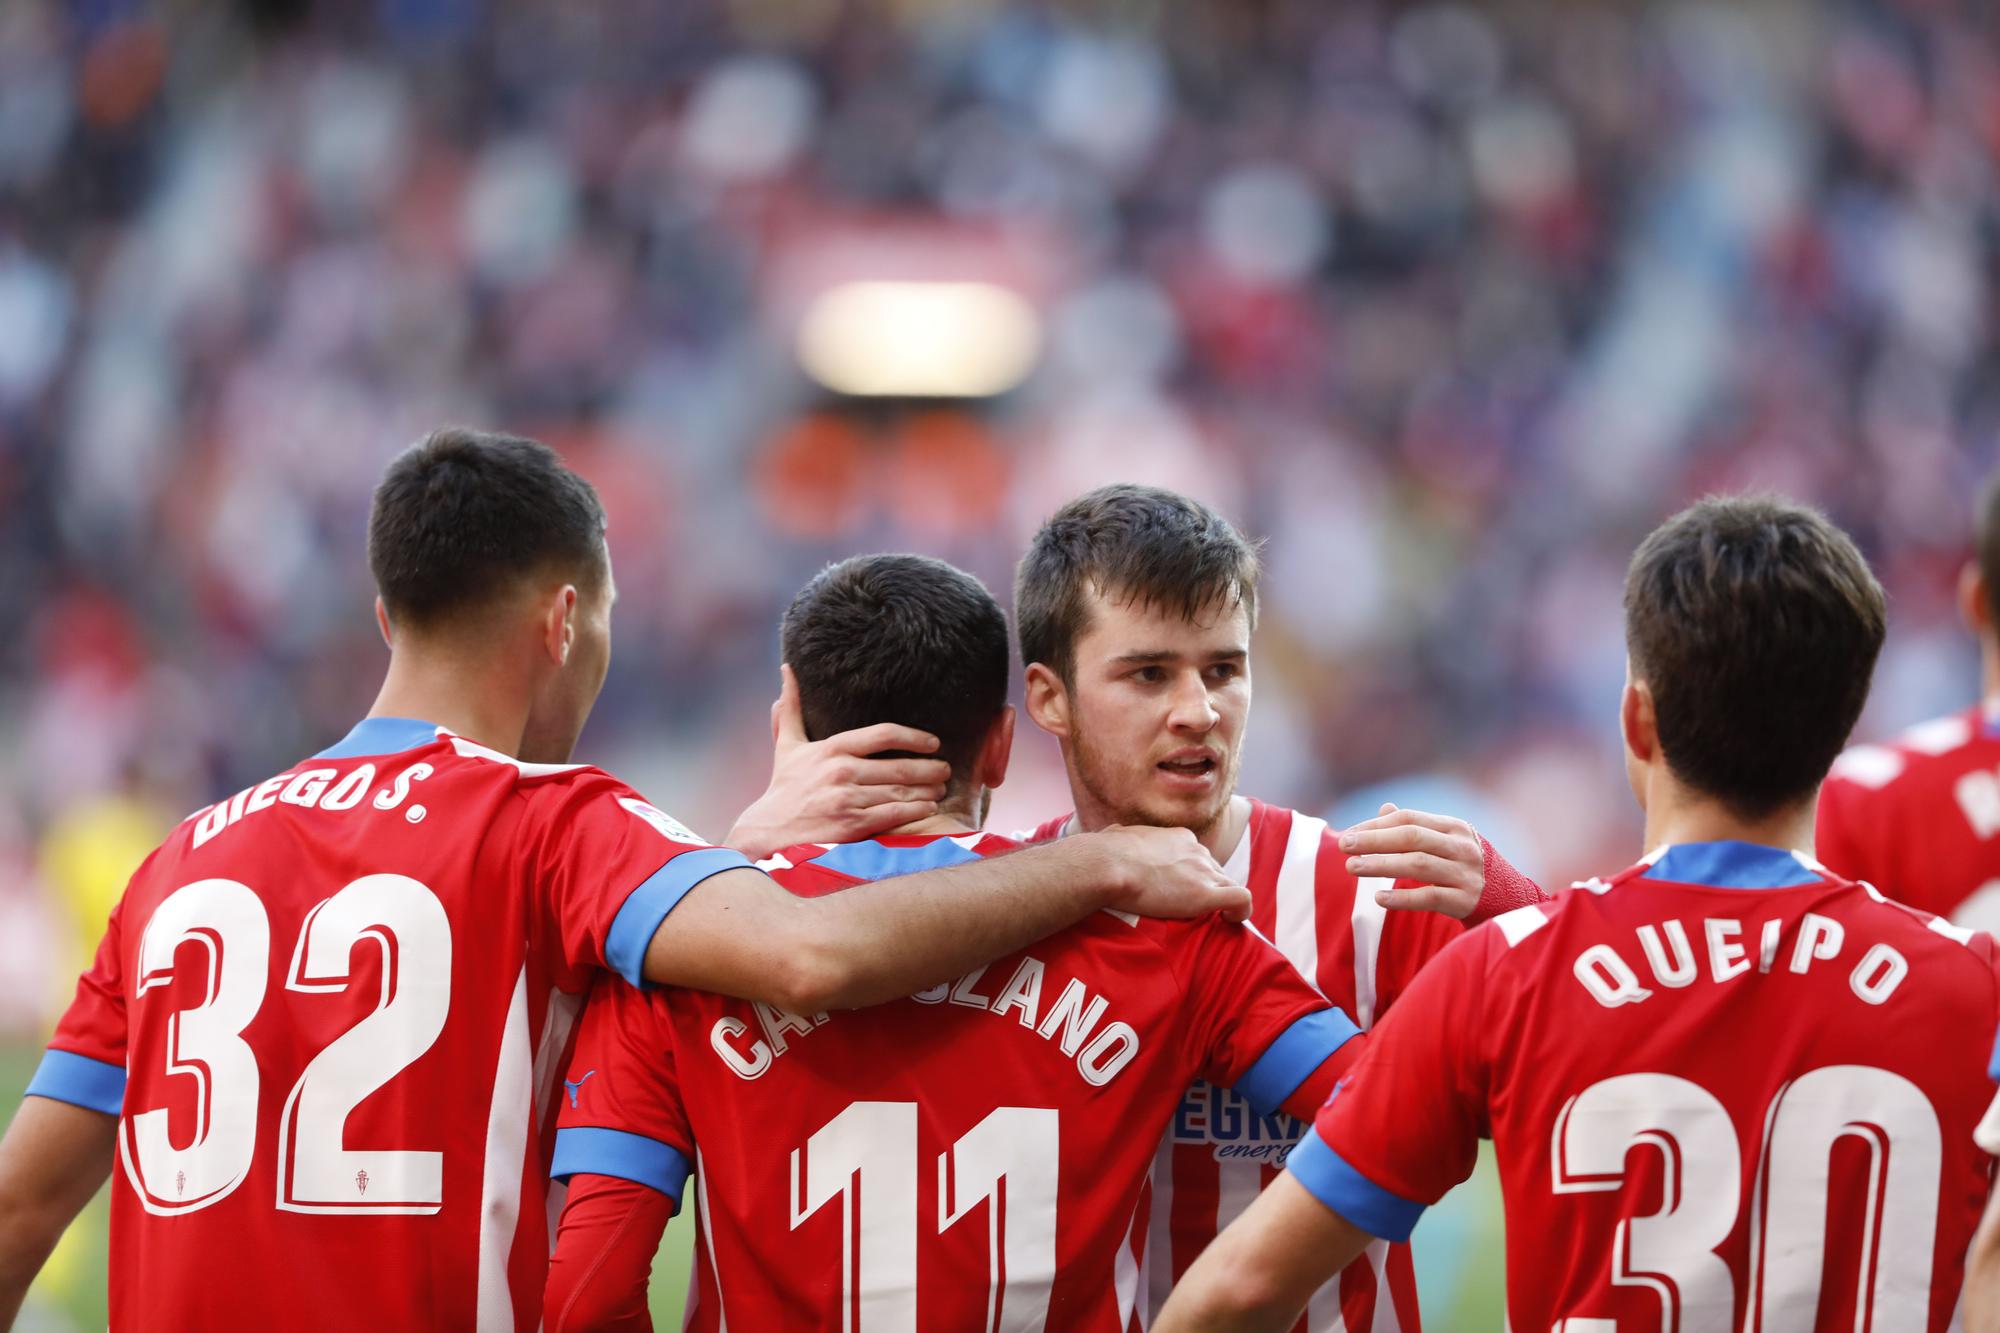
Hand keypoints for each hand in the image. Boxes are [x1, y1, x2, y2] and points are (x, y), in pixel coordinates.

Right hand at [724, 665, 951, 859]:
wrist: (769, 832)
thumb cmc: (784, 787)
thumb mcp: (787, 745)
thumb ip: (791, 708)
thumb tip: (787, 669)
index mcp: (832, 748)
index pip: (883, 734)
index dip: (914, 736)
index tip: (933, 742)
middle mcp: (842, 771)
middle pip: (899, 766)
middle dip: (928, 768)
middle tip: (946, 768)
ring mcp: (848, 799)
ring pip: (900, 791)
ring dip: (927, 789)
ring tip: (942, 788)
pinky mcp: (852, 825)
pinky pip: (894, 814)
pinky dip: (916, 811)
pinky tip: (930, 808)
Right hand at [1088, 824, 1251, 922]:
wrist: (1109, 865)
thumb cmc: (1106, 853)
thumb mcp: (1117, 835)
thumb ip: (1122, 835)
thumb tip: (1112, 833)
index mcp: (1180, 838)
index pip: (1198, 857)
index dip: (1194, 875)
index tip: (1182, 889)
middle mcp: (1197, 851)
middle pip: (1215, 872)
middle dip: (1208, 888)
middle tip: (1192, 909)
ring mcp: (1203, 871)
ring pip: (1229, 885)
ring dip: (1223, 901)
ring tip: (1212, 919)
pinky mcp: (1206, 893)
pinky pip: (1241, 899)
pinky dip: (1242, 911)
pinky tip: (1231, 921)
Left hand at [1340, 804, 1483, 918]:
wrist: (1507, 898)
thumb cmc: (1463, 865)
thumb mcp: (1446, 840)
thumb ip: (1416, 826)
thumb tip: (1384, 807)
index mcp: (1453, 826)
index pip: (1409, 819)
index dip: (1376, 825)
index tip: (1349, 833)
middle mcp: (1461, 846)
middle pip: (1411, 837)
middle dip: (1374, 840)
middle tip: (1343, 846)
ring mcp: (1465, 873)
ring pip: (1418, 865)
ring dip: (1380, 866)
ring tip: (1351, 867)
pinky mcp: (1465, 900)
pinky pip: (1429, 897)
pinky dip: (1402, 897)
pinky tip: (1378, 898)